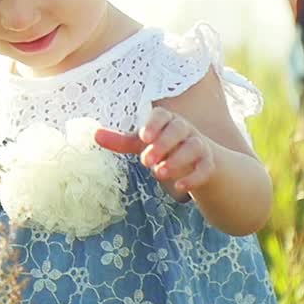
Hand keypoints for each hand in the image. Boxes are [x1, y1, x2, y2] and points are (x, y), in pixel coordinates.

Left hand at [93, 108, 216, 193]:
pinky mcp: (209, 164)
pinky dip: (194, 177)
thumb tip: (95, 135)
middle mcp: (185, 130)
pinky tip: (180, 188)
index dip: (154, 124)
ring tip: (159, 173)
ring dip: (177, 160)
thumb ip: (121, 141)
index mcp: (167, 121)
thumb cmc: (164, 146)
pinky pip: (205, 168)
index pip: (162, 115)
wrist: (198, 160)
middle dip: (163, 144)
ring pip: (193, 147)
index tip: (143, 137)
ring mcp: (199, 145)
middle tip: (146, 161)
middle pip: (178, 130)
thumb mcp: (142, 143)